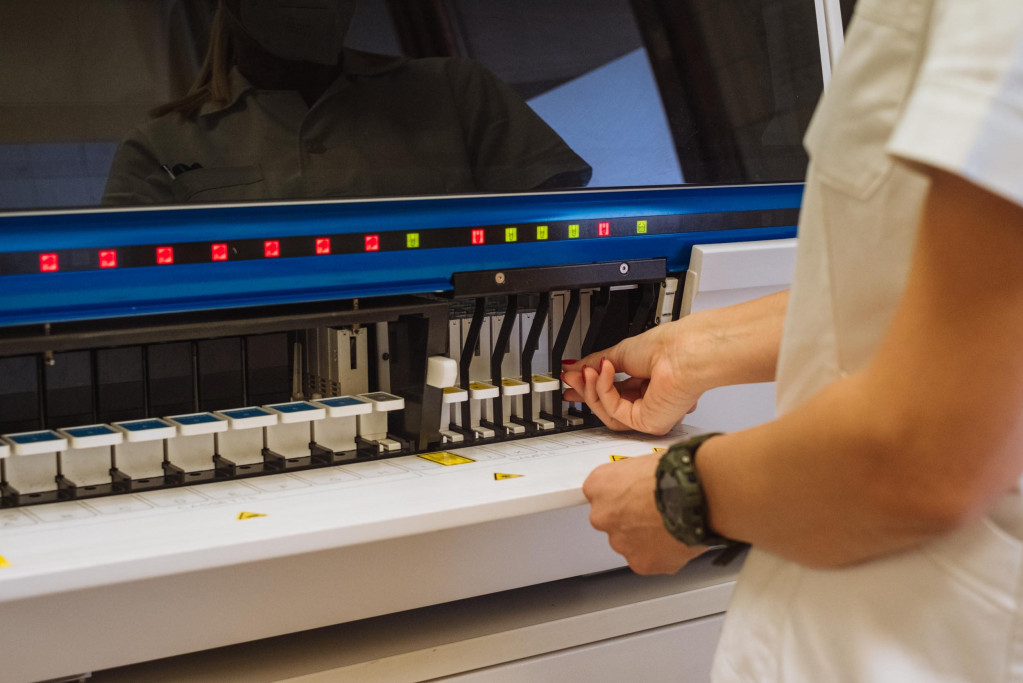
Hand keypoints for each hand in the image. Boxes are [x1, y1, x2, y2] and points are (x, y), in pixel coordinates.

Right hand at [562, 321, 703, 434]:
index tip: (573, 381)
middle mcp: (650, 401)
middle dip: (586, 390)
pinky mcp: (648, 423)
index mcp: (647, 384)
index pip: (613, 393)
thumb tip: (575, 367)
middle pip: (608, 406)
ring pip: (608, 413)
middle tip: (571, 377)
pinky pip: (614, 412)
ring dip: (593, 391)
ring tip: (586, 371)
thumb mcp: (621, 352)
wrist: (684, 351)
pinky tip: (603, 372)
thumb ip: (595, 363)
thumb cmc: (669, 348)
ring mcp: (649, 414)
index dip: (590, 388)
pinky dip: (604, 390)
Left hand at [583, 452, 707, 573]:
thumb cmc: (676, 473)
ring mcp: (620, 541)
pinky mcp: (641, 563)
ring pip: (631, 543)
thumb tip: (642, 482)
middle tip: (656, 512)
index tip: (635, 496)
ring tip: (672, 524)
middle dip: (632, 519)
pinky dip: (663, 554)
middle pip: (614, 521)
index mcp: (599, 486)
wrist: (695, 494)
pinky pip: (650, 560)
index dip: (623, 496)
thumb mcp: (646, 462)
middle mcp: (603, 516)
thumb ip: (634, 479)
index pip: (601, 494)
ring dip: (647, 538)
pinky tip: (678, 538)